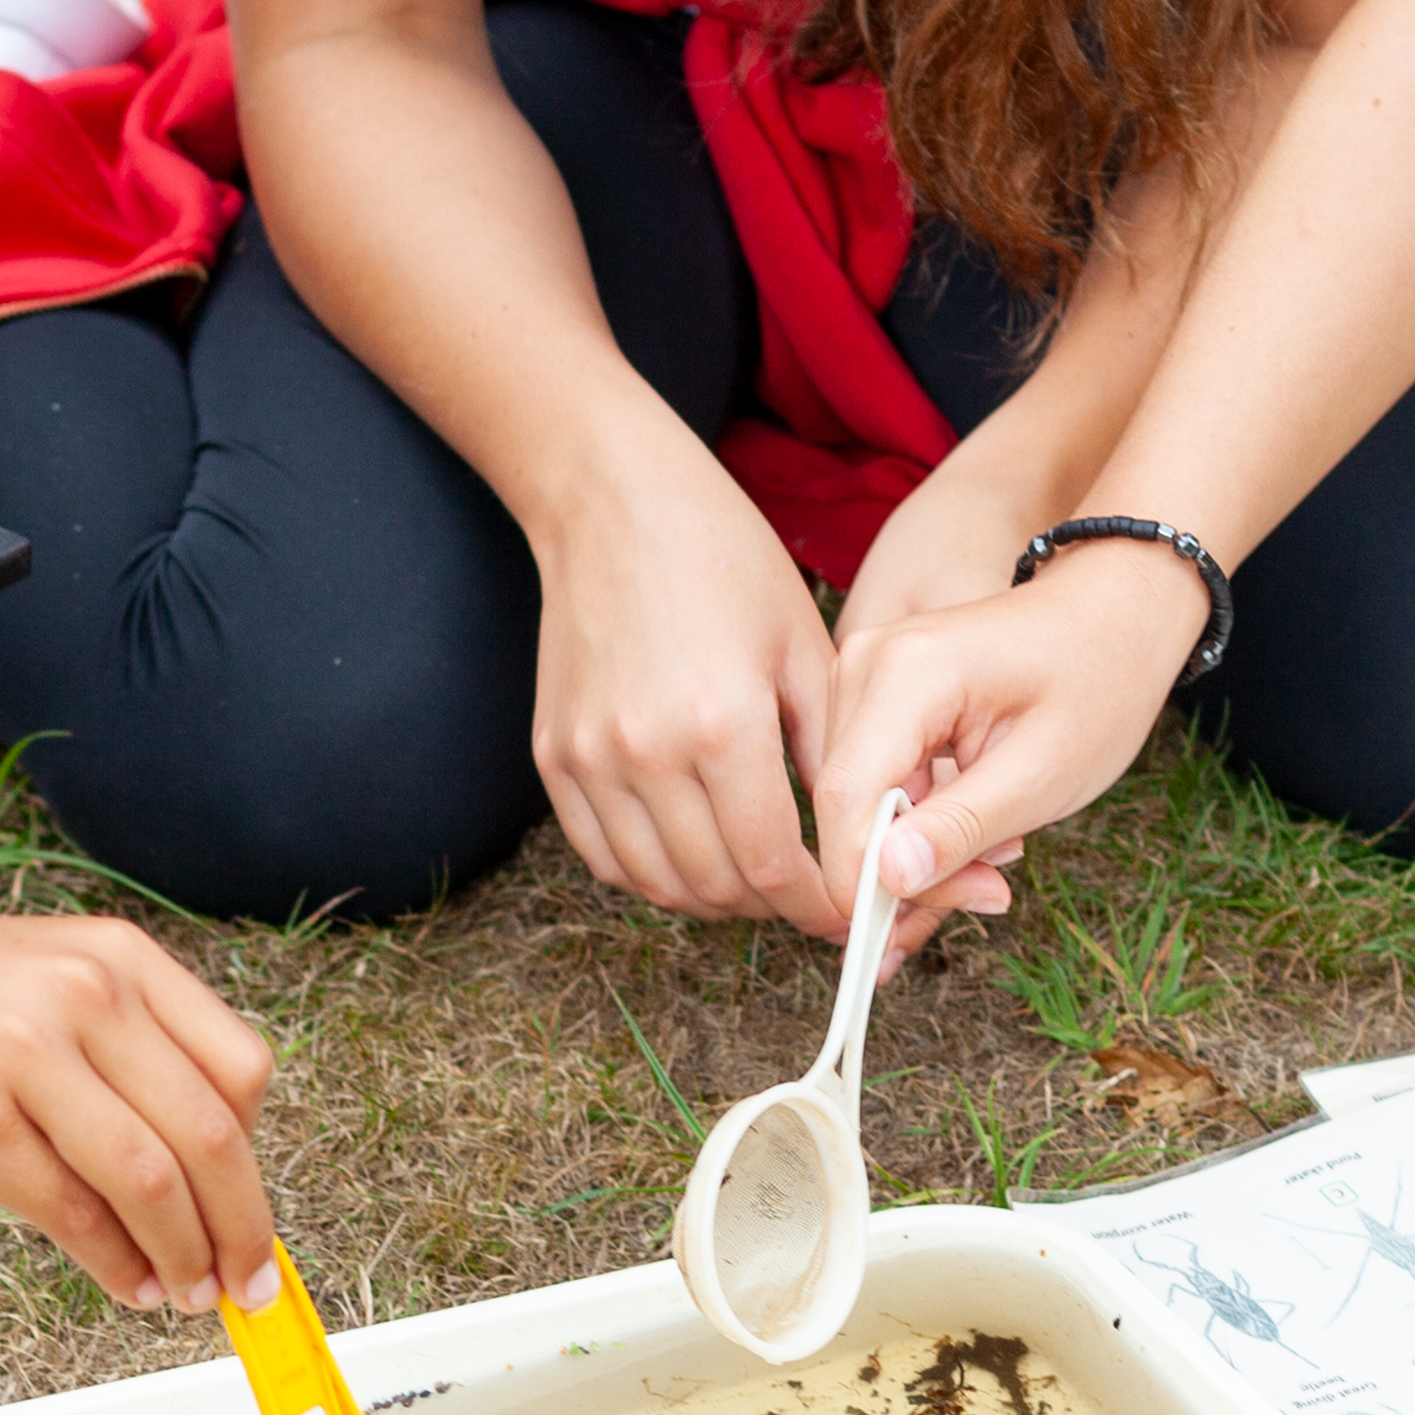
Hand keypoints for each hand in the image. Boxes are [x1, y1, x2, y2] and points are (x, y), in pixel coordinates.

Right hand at [0, 890, 276, 1309]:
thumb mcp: (41, 978)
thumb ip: (120, 1046)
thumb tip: (196, 1164)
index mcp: (118, 957)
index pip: (241, 1072)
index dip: (256, 1162)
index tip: (254, 1217)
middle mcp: (87, 995)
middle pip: (212, 1136)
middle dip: (241, 1229)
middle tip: (247, 1283)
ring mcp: (27, 1056)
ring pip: (154, 1181)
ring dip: (184, 1257)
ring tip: (185, 1295)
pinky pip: (74, 1213)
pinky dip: (114, 1265)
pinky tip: (124, 1282)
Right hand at [527, 443, 847, 927]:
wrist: (613, 502)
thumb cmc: (724, 558)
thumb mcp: (804, 644)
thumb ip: (833, 751)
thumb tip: (860, 834)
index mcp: (723, 722)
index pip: (776, 865)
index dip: (819, 907)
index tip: (848, 913)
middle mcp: (647, 751)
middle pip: (718, 886)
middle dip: (774, 907)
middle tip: (809, 896)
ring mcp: (589, 758)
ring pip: (657, 884)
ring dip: (714, 899)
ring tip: (755, 880)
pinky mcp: (554, 755)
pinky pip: (604, 855)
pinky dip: (651, 875)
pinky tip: (692, 854)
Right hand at [811, 535, 1201, 937]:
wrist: (1114, 614)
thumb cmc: (1096, 683)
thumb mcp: (1042, 772)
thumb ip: (960, 829)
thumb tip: (887, 882)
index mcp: (906, 672)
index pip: (844, 800)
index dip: (865, 883)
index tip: (910, 936)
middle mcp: (863, 662)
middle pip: (844, 806)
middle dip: (902, 872)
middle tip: (989, 893)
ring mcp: (861, 674)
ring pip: (853, 802)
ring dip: (914, 849)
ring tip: (996, 851)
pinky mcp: (870, 693)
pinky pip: (870, 782)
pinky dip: (914, 822)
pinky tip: (972, 829)